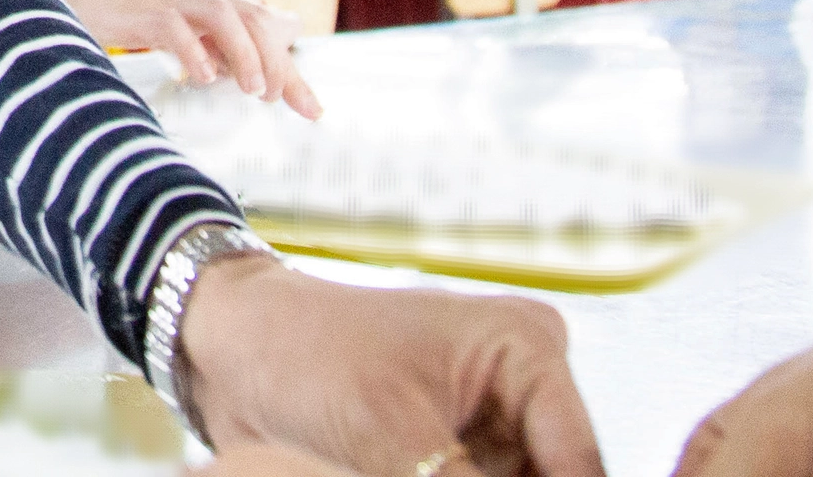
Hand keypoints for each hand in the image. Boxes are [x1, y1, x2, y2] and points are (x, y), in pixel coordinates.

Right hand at [57, 0, 321, 116]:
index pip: (268, 31)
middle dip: (280, 65)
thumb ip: (223, 37)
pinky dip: (193, 53)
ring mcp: (175, 1)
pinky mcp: (146, 12)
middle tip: (290, 104)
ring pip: (225, 19)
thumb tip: (258, 61)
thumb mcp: (188, 17)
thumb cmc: (134, 4)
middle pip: (256, 23)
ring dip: (246, 55)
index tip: (313, 111)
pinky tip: (201, 78)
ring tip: (254, 92)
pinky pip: (176, 30)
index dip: (292, 70)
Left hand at [184, 252, 602, 476]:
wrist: (233, 351)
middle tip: (431, 476)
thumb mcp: (387, 433)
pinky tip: (390, 474)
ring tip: (398, 467)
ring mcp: (496, 426)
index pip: (579, 464)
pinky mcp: (463, 458)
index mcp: (528, 349)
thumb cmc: (300, 352)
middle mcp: (525, 385)